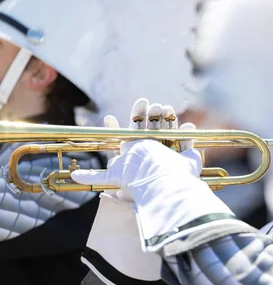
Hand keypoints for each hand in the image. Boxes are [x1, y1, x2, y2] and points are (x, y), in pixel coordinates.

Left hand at [72, 98, 232, 242]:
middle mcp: (152, 154)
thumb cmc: (138, 174)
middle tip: (146, 102)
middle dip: (146, 116)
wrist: (162, 181)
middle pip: (148, 131)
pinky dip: (188, 134)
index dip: (116, 128)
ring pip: (168, 133)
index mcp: (134, 155)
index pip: (123, 139)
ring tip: (164, 107)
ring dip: (167, 120)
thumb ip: (94, 176)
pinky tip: (187, 125)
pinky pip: (188, 143)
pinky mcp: (187, 159)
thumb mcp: (112, 174)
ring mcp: (171, 156)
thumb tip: (72, 176)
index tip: (110, 116)